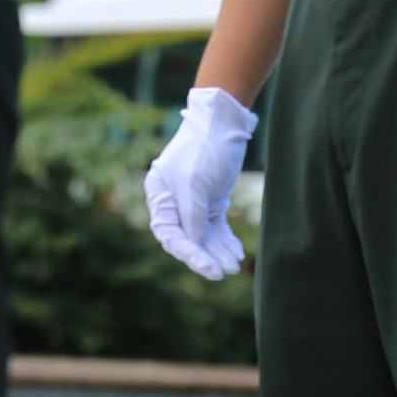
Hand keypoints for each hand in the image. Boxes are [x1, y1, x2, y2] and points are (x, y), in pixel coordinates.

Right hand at [144, 86, 257, 280]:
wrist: (222, 123)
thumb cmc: (203, 148)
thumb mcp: (195, 182)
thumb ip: (191, 214)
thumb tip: (192, 242)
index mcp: (159, 194)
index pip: (168, 233)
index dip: (186, 252)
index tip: (206, 266)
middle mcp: (173, 201)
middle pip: (186, 238)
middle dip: (205, 256)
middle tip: (222, 272)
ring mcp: (193, 202)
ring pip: (203, 236)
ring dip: (218, 251)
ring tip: (234, 265)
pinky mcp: (210, 201)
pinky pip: (216, 227)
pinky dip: (225, 240)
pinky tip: (236, 252)